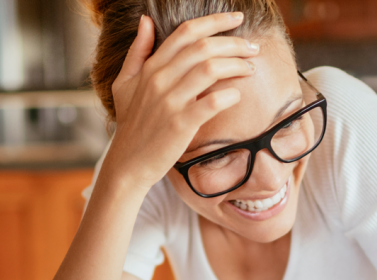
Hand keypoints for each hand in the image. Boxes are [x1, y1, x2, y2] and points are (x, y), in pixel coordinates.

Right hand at [100, 12, 260, 192]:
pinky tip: (237, 95)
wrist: (128, 164)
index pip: (186, 32)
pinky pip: (212, 102)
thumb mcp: (124, 83)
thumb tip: (145, 20)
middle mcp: (159, 79)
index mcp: (151, 67)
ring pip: (210, 69)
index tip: (237, 18)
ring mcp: (170, 101)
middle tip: (253, 48)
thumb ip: (137, 51)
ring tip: (250, 69)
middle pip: (204, 47)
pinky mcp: (181, 124)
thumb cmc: (131, 124)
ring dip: (237, 65)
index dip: (215, 21)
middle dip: (234, 43)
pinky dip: (230, 95)